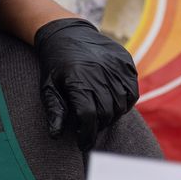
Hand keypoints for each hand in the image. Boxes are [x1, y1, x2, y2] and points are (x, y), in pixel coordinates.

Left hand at [35, 19, 138, 150]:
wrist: (67, 34)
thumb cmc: (54, 66)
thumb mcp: (47, 88)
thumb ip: (54, 111)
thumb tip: (56, 135)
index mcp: (78, 82)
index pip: (88, 117)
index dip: (86, 135)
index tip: (83, 145)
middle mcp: (100, 74)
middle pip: (106, 113)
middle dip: (98, 127)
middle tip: (89, 129)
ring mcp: (116, 68)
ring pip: (121, 104)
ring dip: (112, 116)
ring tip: (100, 117)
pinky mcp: (126, 64)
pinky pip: (132, 92)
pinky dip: (126, 104)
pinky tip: (113, 105)